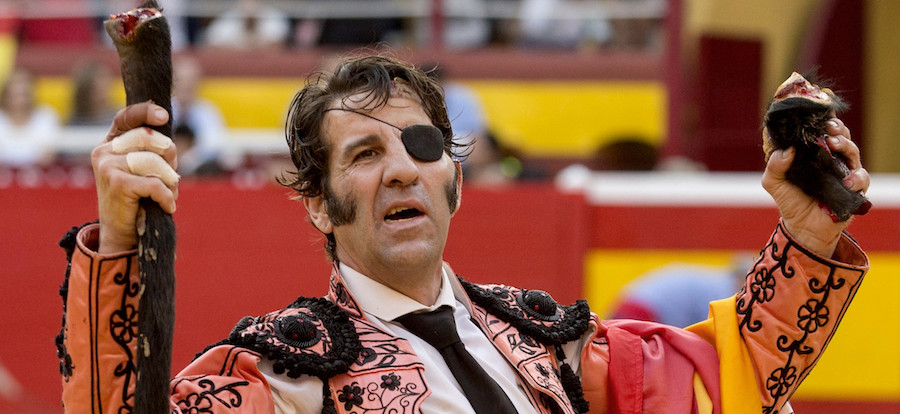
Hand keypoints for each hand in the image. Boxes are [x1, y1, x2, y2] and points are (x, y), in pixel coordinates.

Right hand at [92, 102, 178, 253]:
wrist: (121, 233)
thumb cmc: (137, 200)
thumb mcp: (142, 171)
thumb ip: (151, 152)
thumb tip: (170, 142)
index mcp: (109, 144)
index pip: (126, 118)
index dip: (145, 112)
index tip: (163, 115)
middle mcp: (104, 151)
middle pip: (151, 140)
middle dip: (169, 159)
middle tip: (171, 179)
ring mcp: (108, 166)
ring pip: (155, 163)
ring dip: (170, 181)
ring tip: (168, 194)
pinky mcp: (117, 182)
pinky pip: (156, 184)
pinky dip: (167, 197)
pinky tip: (167, 206)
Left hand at [762, 118, 869, 256]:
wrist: (801, 228)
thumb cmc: (790, 201)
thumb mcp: (774, 182)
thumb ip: (774, 166)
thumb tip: (785, 150)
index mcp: (814, 154)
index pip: (823, 132)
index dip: (823, 123)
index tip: (818, 119)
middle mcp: (832, 160)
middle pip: (841, 137)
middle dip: (837, 130)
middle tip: (828, 129)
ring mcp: (844, 173)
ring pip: (853, 152)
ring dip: (845, 146)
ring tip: (834, 145)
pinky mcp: (854, 190)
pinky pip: (862, 178)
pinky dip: (856, 177)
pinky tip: (847, 180)